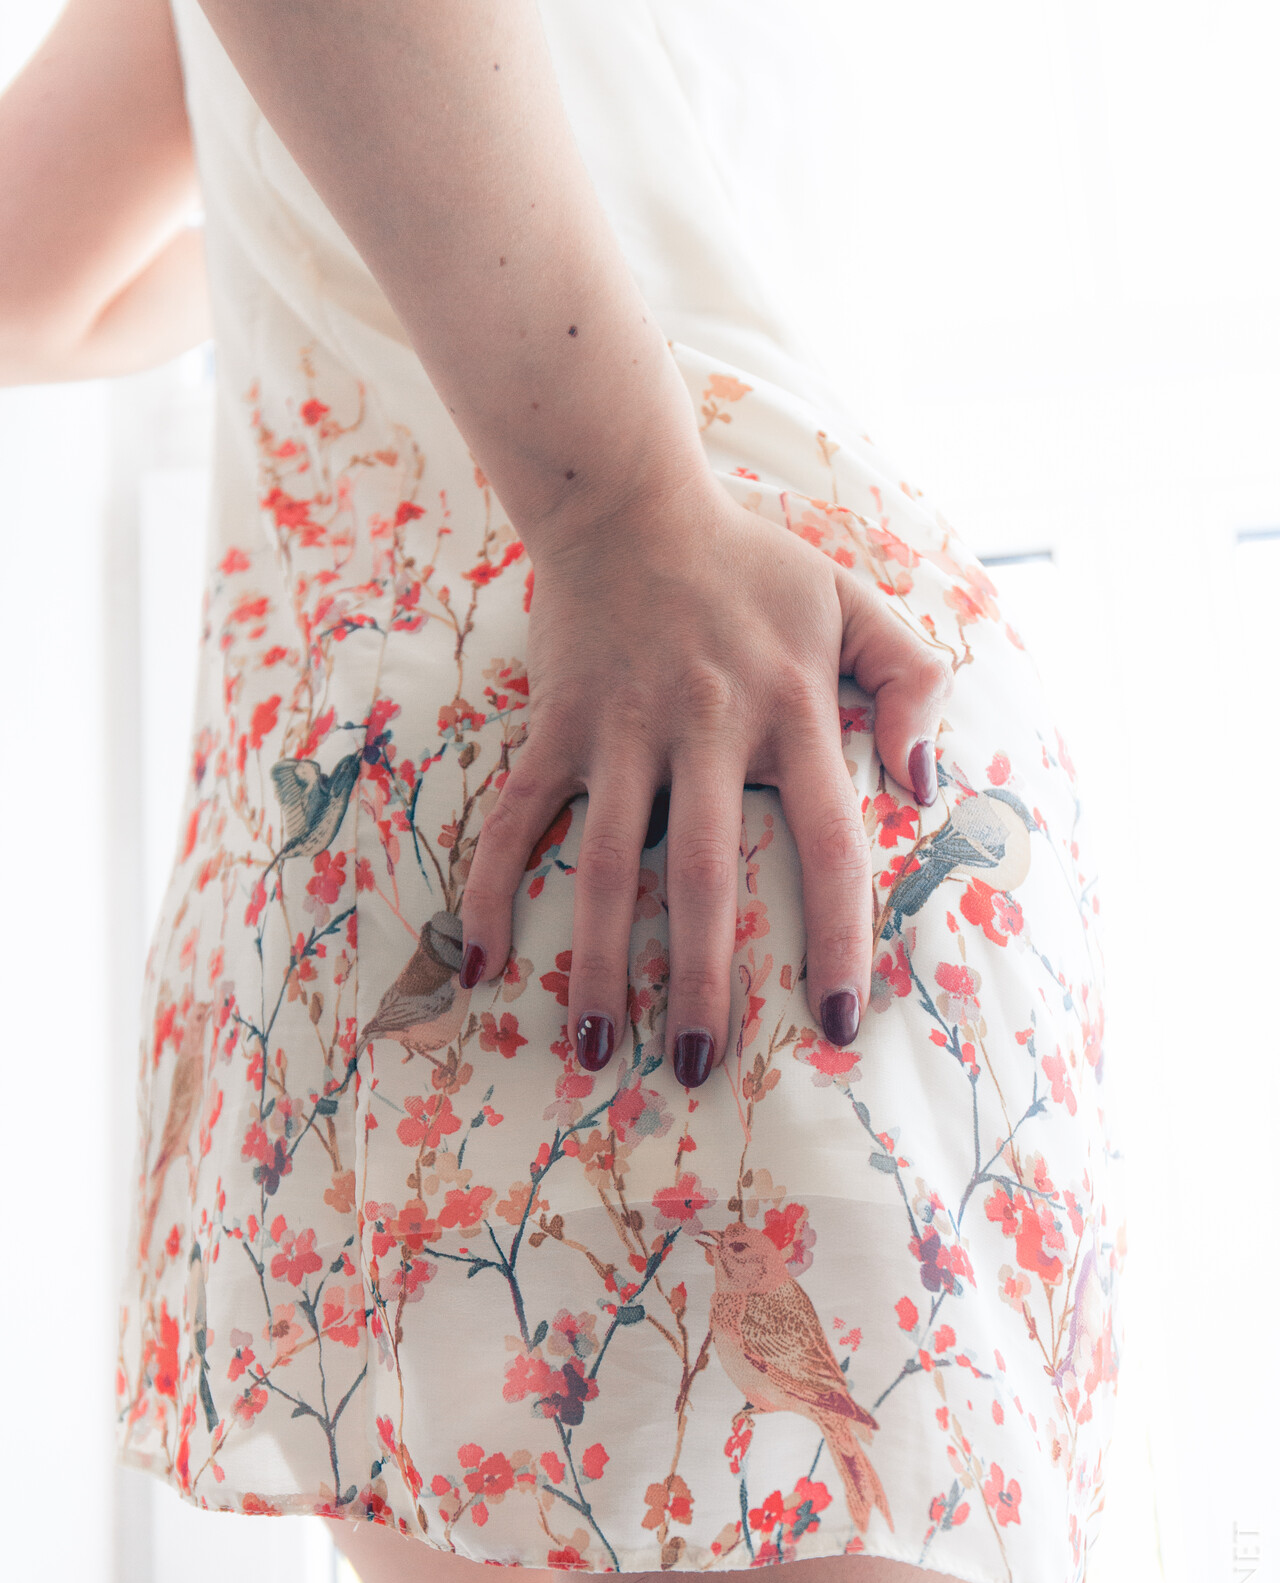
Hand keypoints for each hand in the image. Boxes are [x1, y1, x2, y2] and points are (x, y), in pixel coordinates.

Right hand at [458, 472, 953, 1086]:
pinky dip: (493, 889)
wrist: (629, 497)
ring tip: (595, 1049)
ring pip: (608, 865)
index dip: (838, 939)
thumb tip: (924, 785)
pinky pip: (519, 818)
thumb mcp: (854, 601)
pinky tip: (481, 965)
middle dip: (703, 983)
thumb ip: (912, 680)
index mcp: (789, 712)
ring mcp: (621, 731)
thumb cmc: (751, 562)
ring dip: (600, 964)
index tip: (838, 1023)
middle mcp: (706, 729)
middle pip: (705, 878)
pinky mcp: (556, 728)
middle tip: (698, 1070)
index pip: (828, 846)